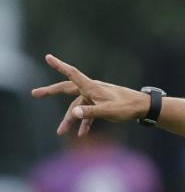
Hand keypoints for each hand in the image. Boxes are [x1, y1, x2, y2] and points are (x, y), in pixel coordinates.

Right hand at [31, 54, 149, 135]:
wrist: (143, 108)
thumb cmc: (126, 107)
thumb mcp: (108, 111)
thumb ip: (90, 112)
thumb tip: (73, 113)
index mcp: (92, 87)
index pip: (72, 74)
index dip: (60, 65)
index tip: (48, 57)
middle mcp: (92, 89)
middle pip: (67, 89)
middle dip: (51, 92)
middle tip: (35, 93)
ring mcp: (96, 97)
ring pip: (77, 106)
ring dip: (70, 119)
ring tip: (61, 132)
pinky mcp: (101, 104)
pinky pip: (88, 112)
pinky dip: (84, 122)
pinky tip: (82, 134)